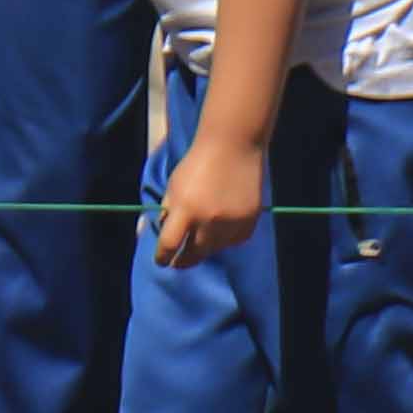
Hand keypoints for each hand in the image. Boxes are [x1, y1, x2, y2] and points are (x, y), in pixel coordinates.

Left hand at [156, 134, 269, 266]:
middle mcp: (209, 220)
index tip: (161, 261)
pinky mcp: (250, 222)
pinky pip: (234, 241)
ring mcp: (232, 223)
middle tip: (177, 264)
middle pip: (195, 253)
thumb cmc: (197, 164)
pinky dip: (225, 241)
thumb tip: (164, 231)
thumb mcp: (174, 186)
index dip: (163, 256)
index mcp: (185, 209)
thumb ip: (169, 210)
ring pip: (215, 249)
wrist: (233, 148)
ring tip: (197, 246)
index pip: (170, 244)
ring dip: (204, 249)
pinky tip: (218, 235)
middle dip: (183, 261)